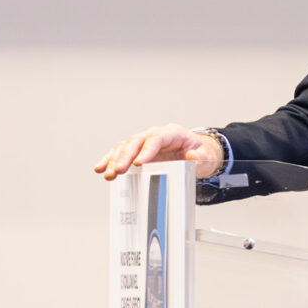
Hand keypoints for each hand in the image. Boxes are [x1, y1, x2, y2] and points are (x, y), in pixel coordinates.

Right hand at [94, 123, 221, 180]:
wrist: (195, 152)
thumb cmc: (199, 153)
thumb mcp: (206, 156)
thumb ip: (200, 157)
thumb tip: (192, 156)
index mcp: (172, 133)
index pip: (156, 139)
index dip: (146, 150)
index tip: (139, 163)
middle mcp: (154, 135)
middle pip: (136, 141)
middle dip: (126, 156)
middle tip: (118, 171)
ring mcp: (144, 142)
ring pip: (125, 146)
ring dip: (114, 160)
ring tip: (108, 174)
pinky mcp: (137, 151)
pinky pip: (121, 152)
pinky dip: (110, 160)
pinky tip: (101, 169)